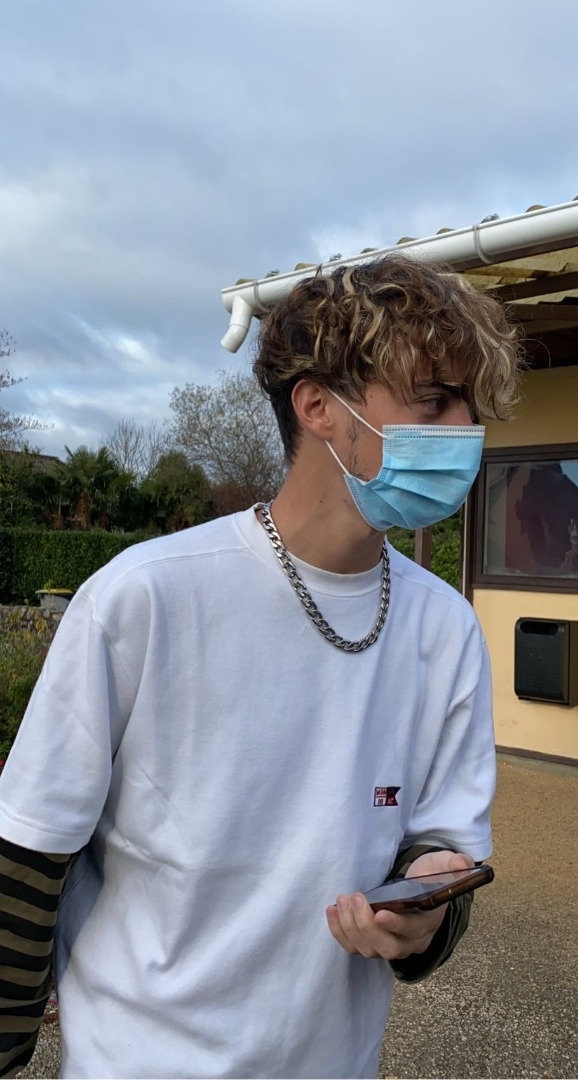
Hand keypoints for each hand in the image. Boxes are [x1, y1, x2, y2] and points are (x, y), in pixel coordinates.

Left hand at [326, 849, 473, 960]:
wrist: (416, 888)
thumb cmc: (428, 877)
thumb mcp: (442, 866)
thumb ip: (454, 863)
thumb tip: (461, 864)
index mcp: (428, 924)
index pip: (412, 931)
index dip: (396, 925)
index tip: (380, 912)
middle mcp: (410, 942)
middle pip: (387, 946)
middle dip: (366, 926)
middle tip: (354, 898)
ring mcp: (389, 946)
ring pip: (368, 949)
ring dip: (350, 927)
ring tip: (342, 900)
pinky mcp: (371, 944)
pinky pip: (353, 947)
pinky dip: (339, 932)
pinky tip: (332, 910)